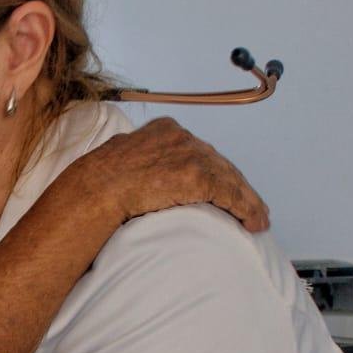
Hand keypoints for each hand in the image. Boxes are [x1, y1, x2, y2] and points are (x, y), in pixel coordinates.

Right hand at [73, 117, 269, 231]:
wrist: (94, 189)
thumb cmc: (99, 183)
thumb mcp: (121, 160)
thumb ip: (141, 162)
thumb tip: (142, 178)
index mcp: (164, 130)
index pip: (200, 151)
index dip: (215, 171)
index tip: (224, 186)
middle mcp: (182, 137)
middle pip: (220, 163)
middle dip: (236, 186)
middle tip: (249, 206)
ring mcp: (191, 154)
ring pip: (231, 179)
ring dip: (247, 202)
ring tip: (257, 219)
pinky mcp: (197, 176)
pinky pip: (231, 194)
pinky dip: (246, 209)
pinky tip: (255, 222)